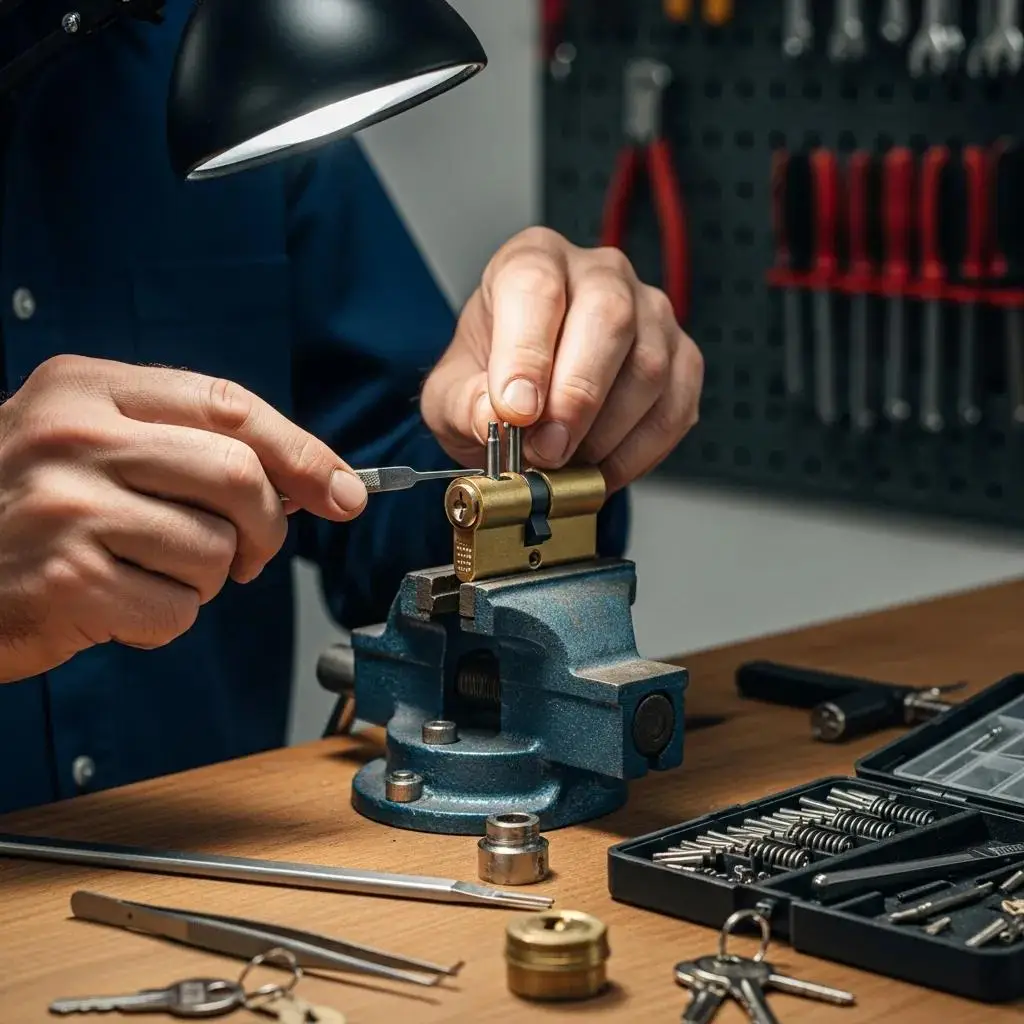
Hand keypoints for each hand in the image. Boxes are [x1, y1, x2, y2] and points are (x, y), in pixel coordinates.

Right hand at [0, 355, 367, 682]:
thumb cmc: (26, 510)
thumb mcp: (91, 444)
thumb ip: (186, 445)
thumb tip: (312, 481)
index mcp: (88, 388)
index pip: (229, 405)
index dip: (302, 452)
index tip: (345, 491)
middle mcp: (75, 436)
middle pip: (239, 477)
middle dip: (266, 528)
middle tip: (249, 553)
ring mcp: (67, 507)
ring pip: (215, 551)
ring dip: (205, 579)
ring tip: (148, 571)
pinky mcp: (66, 579)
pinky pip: (177, 610)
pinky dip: (164, 619)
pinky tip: (115, 604)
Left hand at [421, 226, 702, 491]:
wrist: (525, 402)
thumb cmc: (490, 381)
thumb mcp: (451, 395)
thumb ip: (464, 404)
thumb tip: (494, 417)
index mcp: (533, 260)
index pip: (536, 287)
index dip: (527, 353)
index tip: (516, 411)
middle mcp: (599, 274)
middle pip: (609, 317)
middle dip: (576, 396)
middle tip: (546, 449)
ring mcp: (650, 313)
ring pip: (648, 367)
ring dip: (605, 433)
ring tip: (565, 464)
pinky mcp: (682, 357)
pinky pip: (674, 407)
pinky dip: (637, 453)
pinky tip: (600, 469)